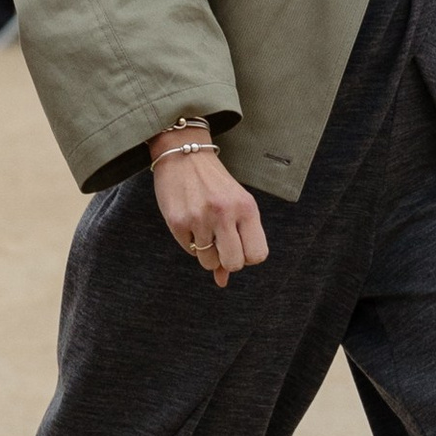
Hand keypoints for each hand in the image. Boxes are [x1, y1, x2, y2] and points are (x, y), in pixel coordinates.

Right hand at [147, 130, 266, 290]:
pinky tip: (189, 221)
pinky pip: (188, 250)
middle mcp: (225, 213)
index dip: (247, 256)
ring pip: (208, 261)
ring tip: (202, 229)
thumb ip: (236, 241)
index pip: (258, 255)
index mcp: (246, 207)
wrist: (184, 154)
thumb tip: (223, 281)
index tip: (239, 245)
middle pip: (234, 263)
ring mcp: (200, 218)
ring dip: (205, 252)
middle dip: (227, 261)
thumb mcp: (234, 206)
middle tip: (220, 245)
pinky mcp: (177, 221)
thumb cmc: (214, 184)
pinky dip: (189, 242)